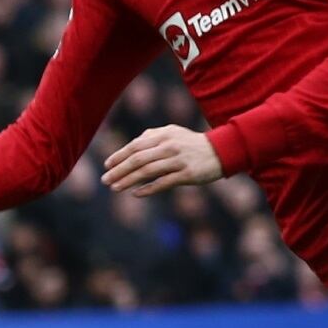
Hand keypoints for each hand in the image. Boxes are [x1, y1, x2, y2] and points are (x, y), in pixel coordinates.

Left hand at [102, 124, 221, 195]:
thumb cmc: (193, 144)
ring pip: (147, 171)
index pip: (135, 146)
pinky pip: (163, 182)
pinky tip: (136, 194)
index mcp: (164, 134)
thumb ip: (152, 136)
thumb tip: (132, 146)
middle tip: (105, 180)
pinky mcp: (187, 174)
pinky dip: (148, 189)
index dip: (119, 156)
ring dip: (128, 180)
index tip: (107, 166)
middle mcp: (169, 146)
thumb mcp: (173, 133)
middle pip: (138, 159)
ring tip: (115, 188)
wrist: (221, 151)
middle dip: (119, 170)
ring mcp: (178, 160)